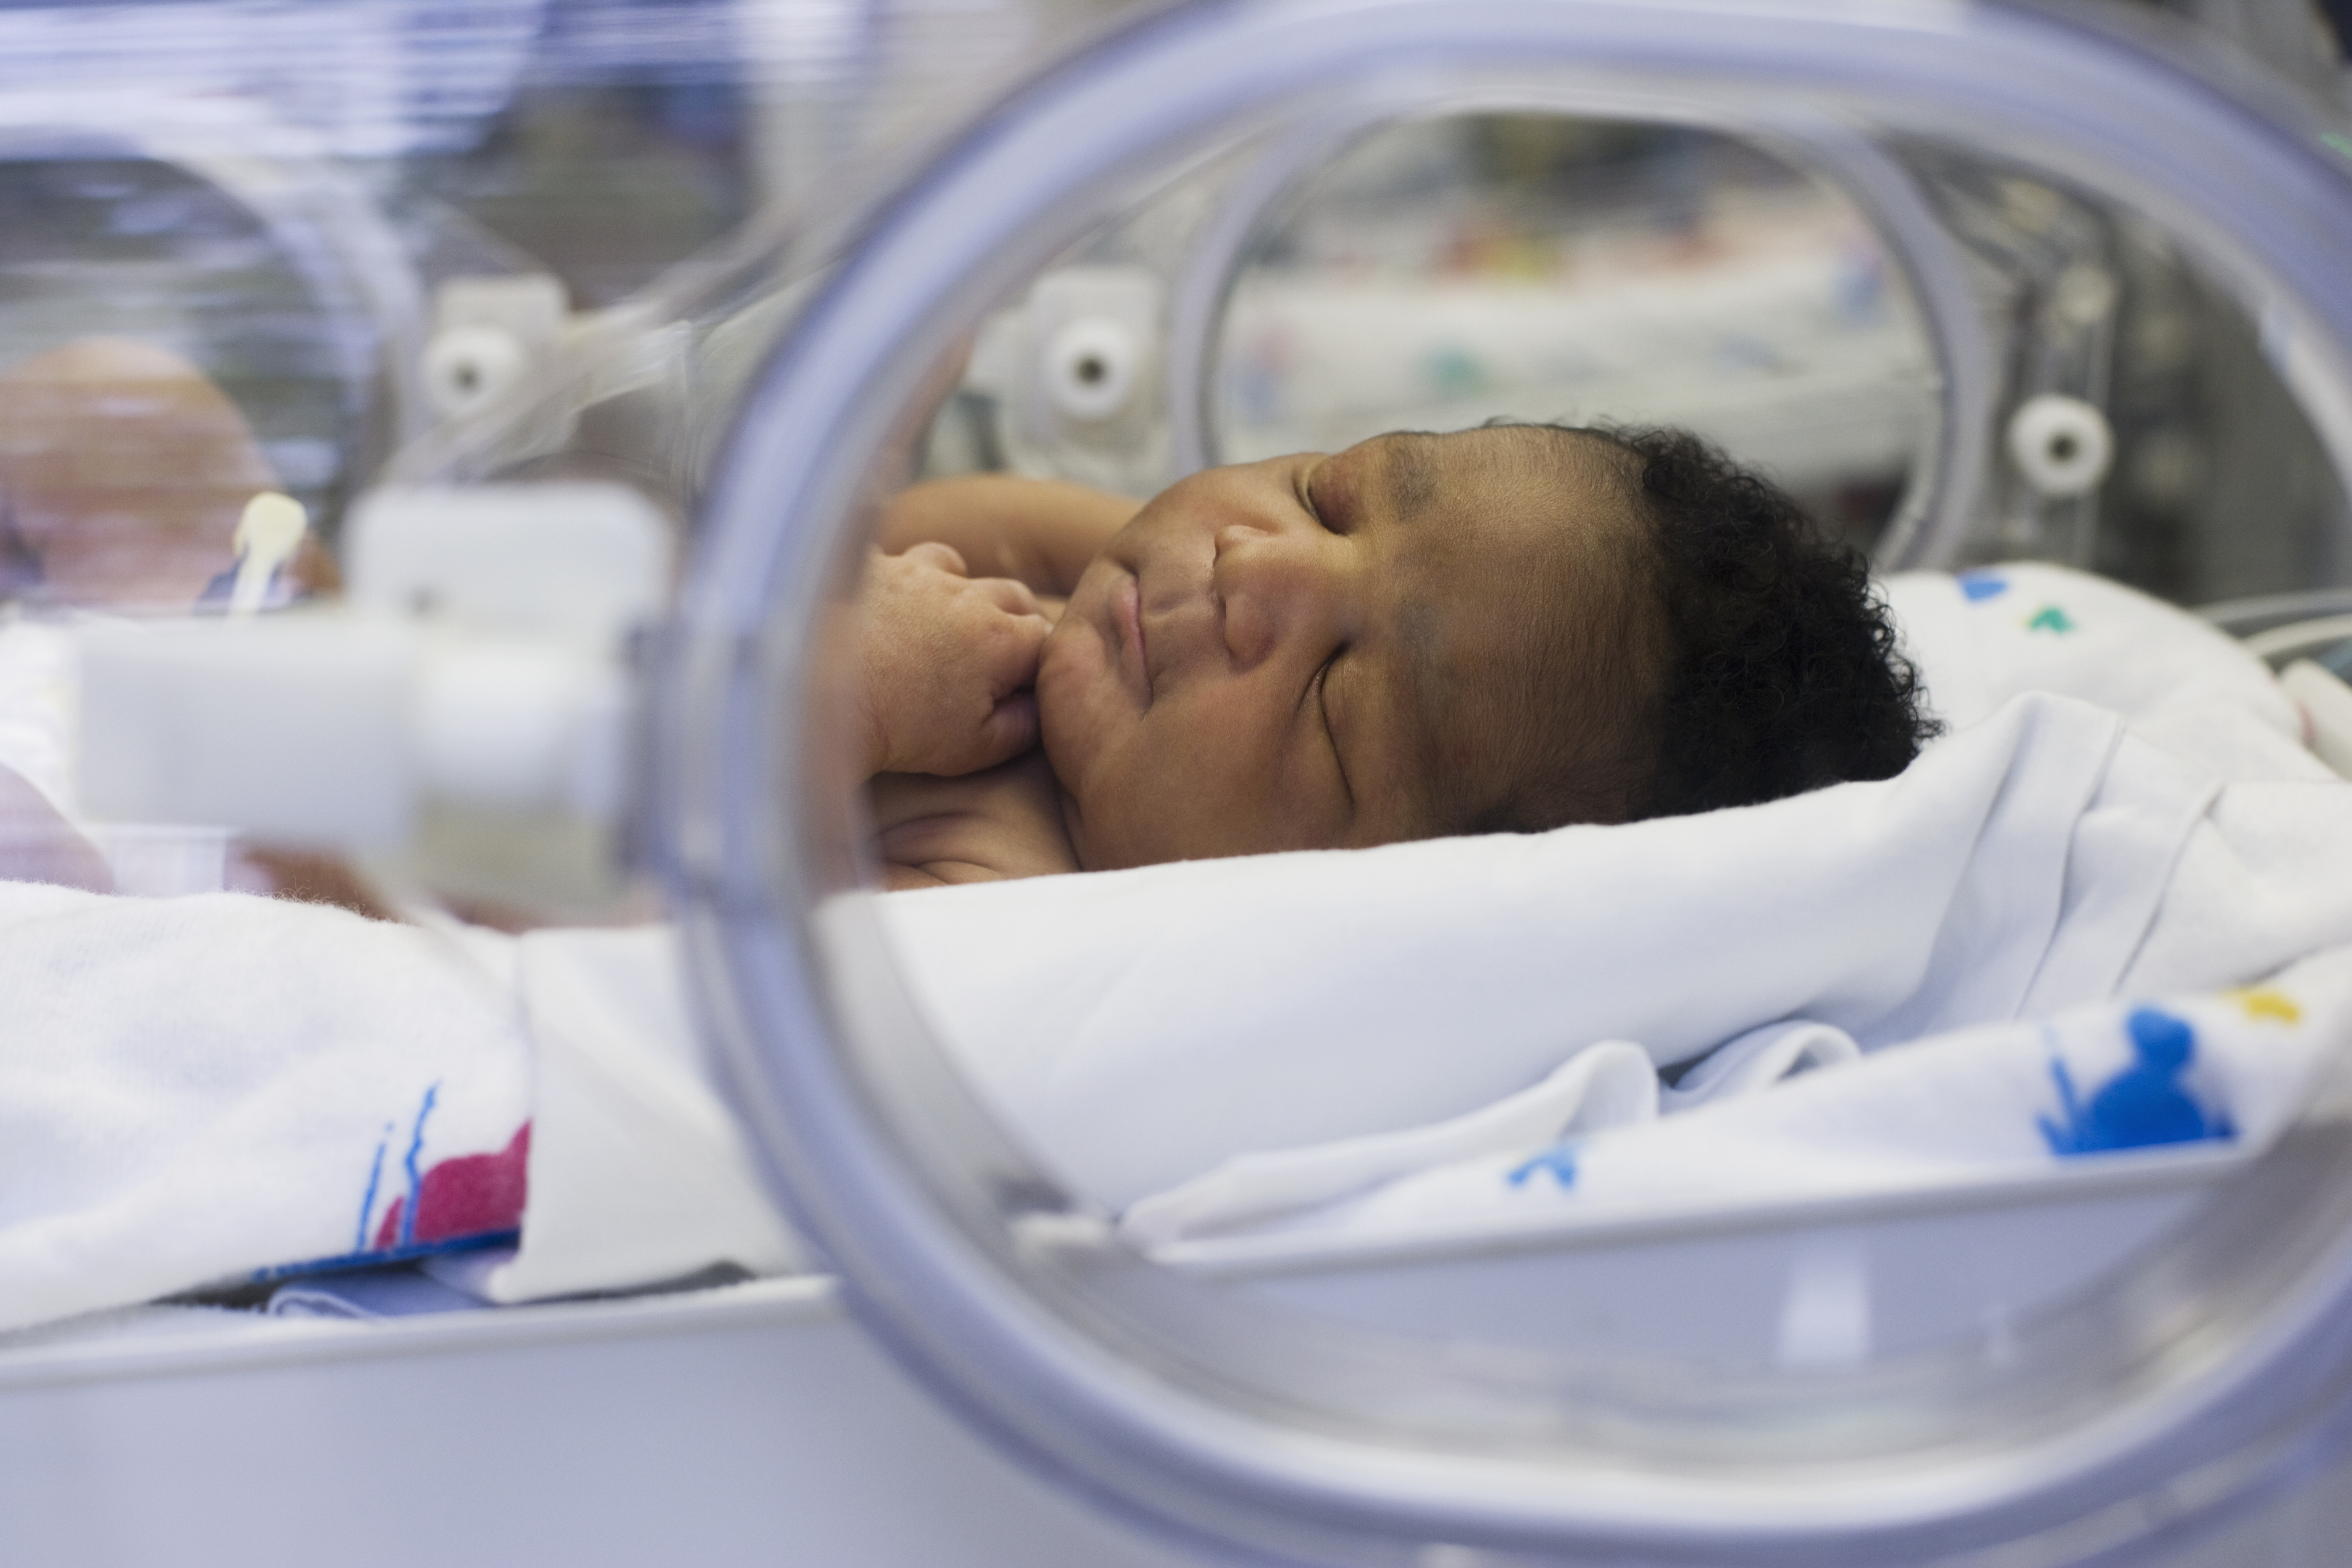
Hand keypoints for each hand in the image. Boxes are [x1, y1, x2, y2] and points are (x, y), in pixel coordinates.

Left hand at [858, 543, 1051, 776]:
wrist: (811, 690)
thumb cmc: (895, 727)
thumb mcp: (973, 748)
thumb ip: (1020, 728)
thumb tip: (1038, 708)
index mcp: (1000, 641)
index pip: (1045, 639)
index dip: (1039, 662)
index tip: (1025, 683)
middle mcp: (964, 595)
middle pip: (1010, 594)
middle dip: (1012, 619)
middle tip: (996, 651)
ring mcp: (915, 572)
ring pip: (955, 567)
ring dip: (956, 589)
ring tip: (938, 619)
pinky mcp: (869, 563)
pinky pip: (893, 557)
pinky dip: (896, 577)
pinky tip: (879, 602)